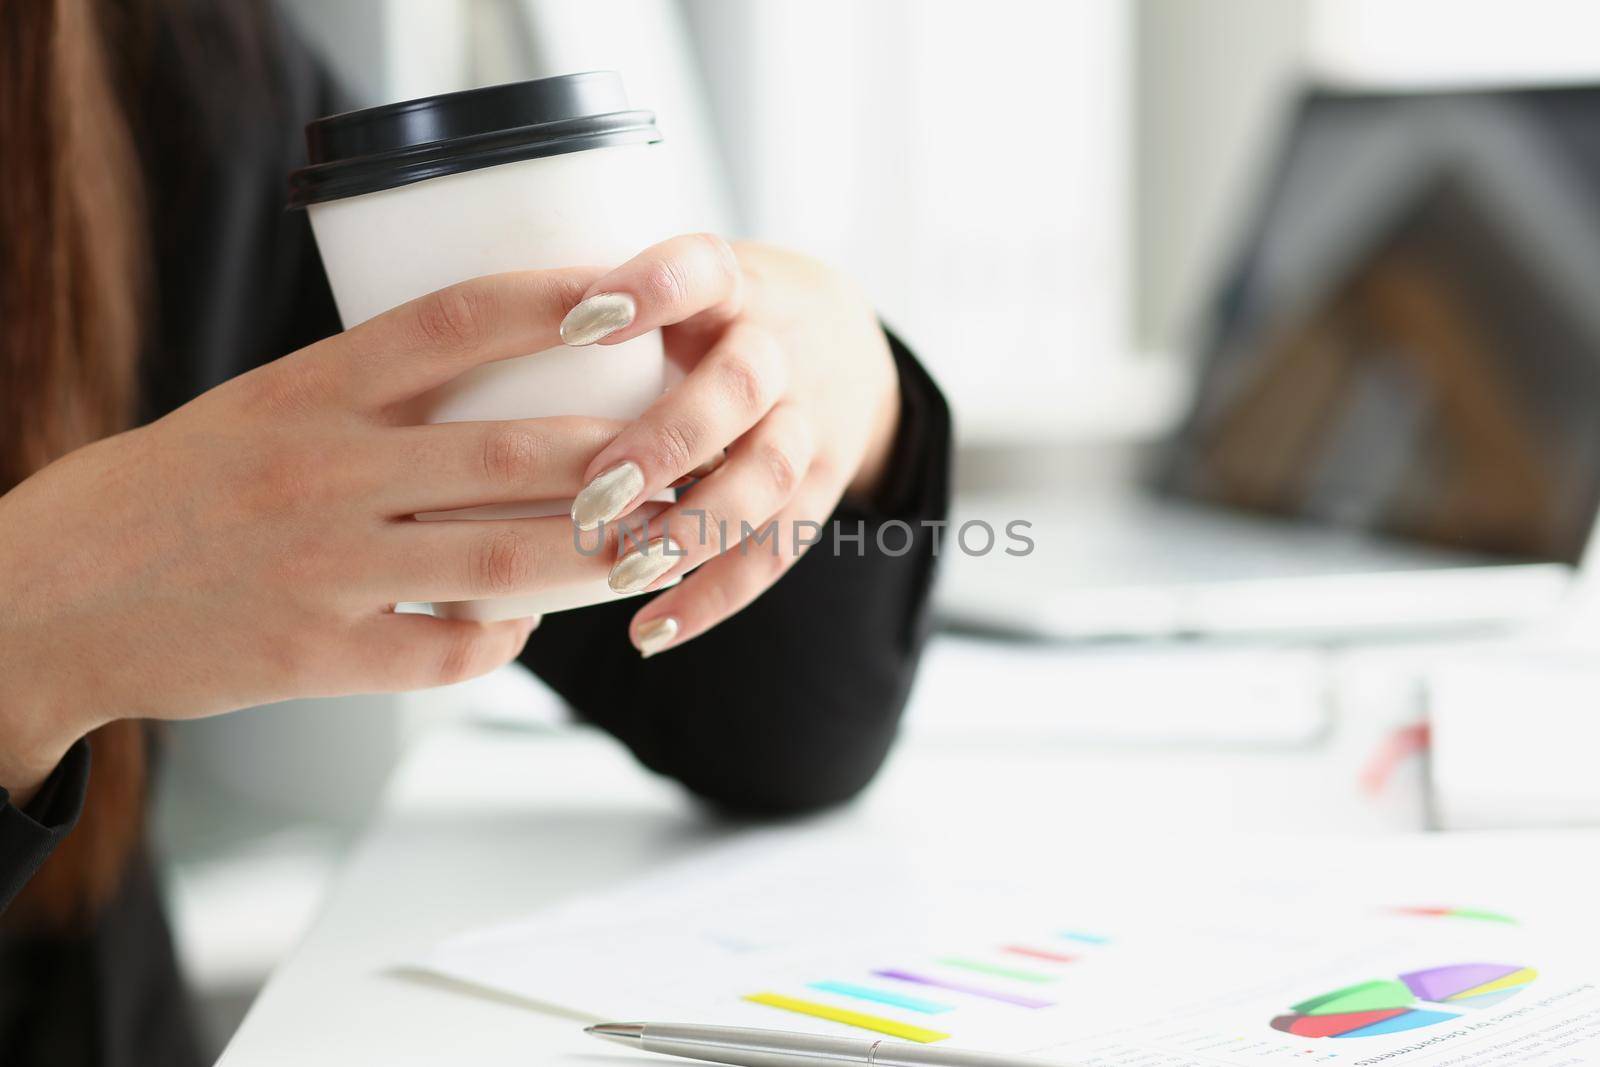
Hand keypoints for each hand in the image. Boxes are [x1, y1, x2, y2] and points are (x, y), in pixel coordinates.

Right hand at [0, 269, 641, 802]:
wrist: (51, 597)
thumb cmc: (172, 493)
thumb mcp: (261, 410)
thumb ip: (369, 401)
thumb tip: (498, 392)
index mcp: (307, 389)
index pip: (456, 321)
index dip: (555, 303)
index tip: (630, 299)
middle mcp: (322, 470)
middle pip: (512, 452)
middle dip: (620, 458)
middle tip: (686, 457)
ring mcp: (322, 568)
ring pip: (506, 561)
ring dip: (596, 559)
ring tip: (648, 548)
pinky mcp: (316, 657)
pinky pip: (450, 652)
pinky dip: (505, 638)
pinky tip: (522, 622)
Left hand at [559, 235, 900, 657]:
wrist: (847, 343)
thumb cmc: (713, 318)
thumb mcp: (677, 287)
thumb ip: (596, 307)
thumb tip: (446, 350)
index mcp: (733, 283)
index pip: (703, 270)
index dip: (650, 292)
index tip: (577, 322)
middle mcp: (780, 347)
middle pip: (741, 385)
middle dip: (667, 442)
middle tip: (593, 492)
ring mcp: (810, 419)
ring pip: (769, 474)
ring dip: (694, 528)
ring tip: (622, 571)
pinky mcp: (823, 486)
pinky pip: (778, 547)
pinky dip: (715, 594)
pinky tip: (651, 629)